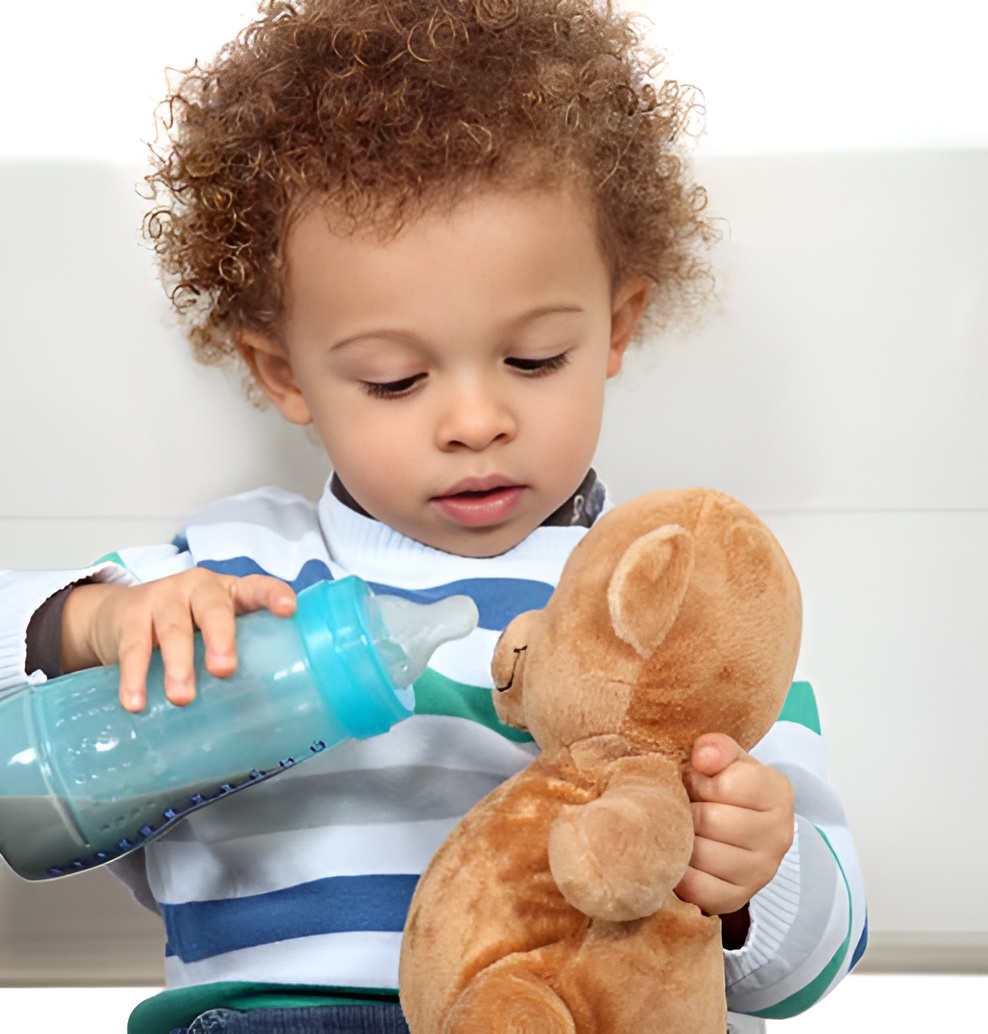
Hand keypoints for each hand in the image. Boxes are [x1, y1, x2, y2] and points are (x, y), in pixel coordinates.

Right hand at [60, 569, 295, 711]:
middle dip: (220, 638)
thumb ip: (237, 661)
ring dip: (178, 664)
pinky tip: (136, 701)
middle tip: (224, 670)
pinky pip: (134, 646)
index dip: (273, 596)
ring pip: (173, 628)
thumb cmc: (186, 628)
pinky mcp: (131, 614)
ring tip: (182, 699)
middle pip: (213, 608)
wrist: (119, 614)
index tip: (288, 610)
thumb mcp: (214, 634)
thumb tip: (264, 718)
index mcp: (231, 593)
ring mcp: (164, 597)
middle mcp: (200, 588)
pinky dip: (134, 676)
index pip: (257, 588)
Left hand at [675, 733, 793, 921]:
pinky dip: (680, 871)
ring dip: (681, 838)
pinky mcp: (737, 899)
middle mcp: (779, 836)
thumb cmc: (724, 786)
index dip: (699, 779)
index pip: (727, 784)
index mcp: (778, 793)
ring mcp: (760, 872)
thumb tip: (703, 757)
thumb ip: (716, 748)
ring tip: (683, 827)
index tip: (697, 778)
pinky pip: (697, 888)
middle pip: (710, 820)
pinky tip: (681, 854)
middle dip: (687, 808)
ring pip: (701, 854)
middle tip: (685, 804)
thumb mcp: (726, 758)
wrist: (733, 822)